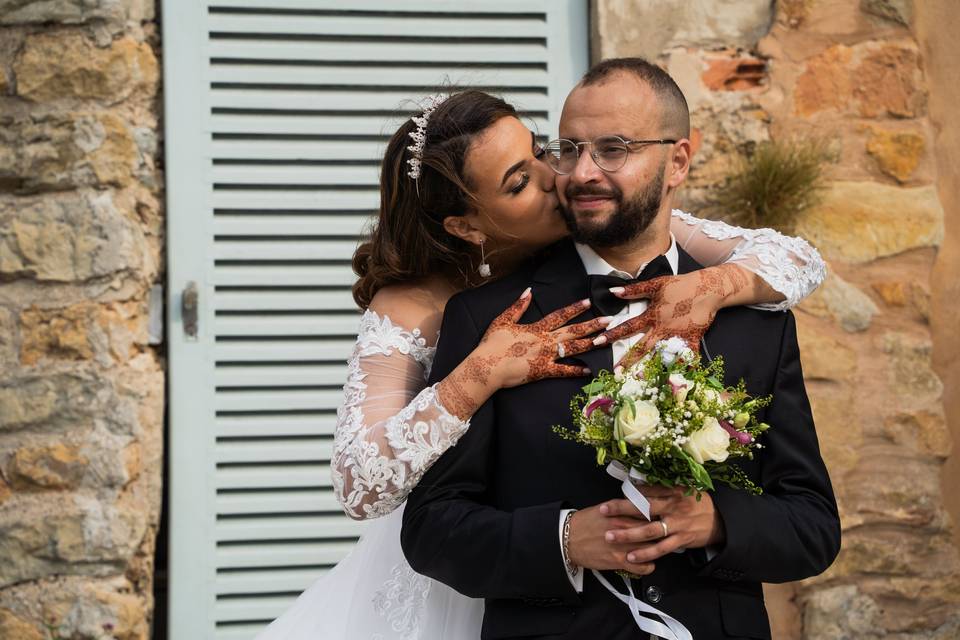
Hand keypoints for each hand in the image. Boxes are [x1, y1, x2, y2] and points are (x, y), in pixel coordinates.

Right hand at [436, 288, 609, 418]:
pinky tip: (590, 369)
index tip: (588, 302)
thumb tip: (528, 291)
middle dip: (592, 325)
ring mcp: (546, 356)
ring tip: (606, 339)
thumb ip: (518, 306)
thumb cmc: (492, 344)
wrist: (487, 366)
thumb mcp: (503, 320)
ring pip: (573, 349)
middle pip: (573, 331)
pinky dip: (577, 371)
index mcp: (536, 328)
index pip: (560, 315)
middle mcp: (545, 341)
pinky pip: (564, 371)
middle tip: (609, 320)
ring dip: (591, 343)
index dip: (575, 308)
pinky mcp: (543, 371)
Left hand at [563, 265, 750, 370]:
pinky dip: (686, 368)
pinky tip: (680, 380)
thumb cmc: (680, 285)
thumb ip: (634, 290)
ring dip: (653, 368)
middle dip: (628, 360)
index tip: (597, 342)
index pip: (628, 327)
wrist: (707, 288)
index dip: (612, 334)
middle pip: (642, 347)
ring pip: (662, 355)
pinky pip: (688, 356)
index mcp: (652, 316)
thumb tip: (613, 291)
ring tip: (641, 381)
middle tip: (616, 372)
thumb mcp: (656, 285)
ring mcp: (677, 336)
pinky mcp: (692, 339)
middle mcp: (662, 328)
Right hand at [567, 504, 654, 575]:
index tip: (661, 518)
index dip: (658, 516)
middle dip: (660, 533)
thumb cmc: (584, 523)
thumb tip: (637, 505)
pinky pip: (644, 567)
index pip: (650, 513)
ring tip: (656, 549)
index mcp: (622, 514)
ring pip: (653, 549)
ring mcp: (624, 546)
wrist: (568, 540)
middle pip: (654, 530)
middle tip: (662, 534)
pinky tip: (646, 563)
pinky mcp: (619, 562)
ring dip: (657, 550)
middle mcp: (625, 529)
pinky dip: (648, 566)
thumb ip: (623, 508)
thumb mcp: (604, 508)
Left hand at [598, 487, 725, 565]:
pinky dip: (645, 553)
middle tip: (603, 510)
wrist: (719, 520)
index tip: (610, 496)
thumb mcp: (681, 490)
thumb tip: (636, 485)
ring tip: (610, 536)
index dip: (627, 494)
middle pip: (644, 508)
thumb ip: (660, 489)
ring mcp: (677, 525)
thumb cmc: (695, 503)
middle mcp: (673, 507)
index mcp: (672, 492)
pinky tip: (630, 556)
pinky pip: (660, 549)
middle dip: (622, 509)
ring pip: (649, 530)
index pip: (646, 491)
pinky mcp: (681, 540)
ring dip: (628, 534)